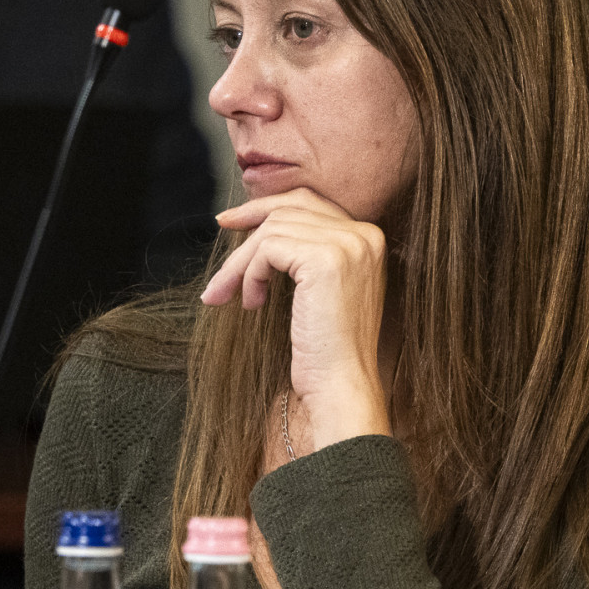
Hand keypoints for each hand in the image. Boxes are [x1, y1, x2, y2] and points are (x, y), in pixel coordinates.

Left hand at [203, 189, 390, 452]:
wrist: (340, 385)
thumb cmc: (326, 350)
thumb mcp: (320, 291)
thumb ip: (306, 253)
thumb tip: (260, 226)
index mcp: (369, 238)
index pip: (310, 203)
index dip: (268, 206)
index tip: (234, 219)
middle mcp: (364, 234)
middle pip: (289, 209)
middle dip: (248, 221)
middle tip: (220, 227)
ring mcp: (347, 244)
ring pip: (272, 230)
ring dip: (242, 262)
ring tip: (233, 294)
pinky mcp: (324, 259)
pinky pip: (267, 248)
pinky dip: (249, 273)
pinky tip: (252, 302)